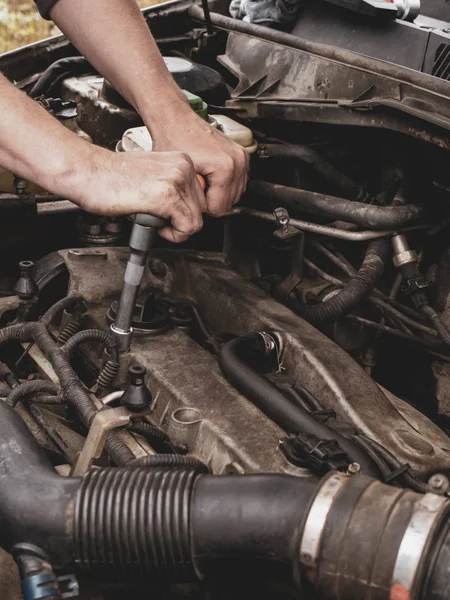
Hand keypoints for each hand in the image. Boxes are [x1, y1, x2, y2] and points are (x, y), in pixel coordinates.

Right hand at [74, 148, 205, 242]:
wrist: (88, 172)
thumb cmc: (110, 177)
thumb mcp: (152, 176)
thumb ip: (172, 187)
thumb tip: (185, 207)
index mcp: (181, 160)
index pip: (201, 197)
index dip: (184, 211)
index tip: (167, 214)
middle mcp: (183, 167)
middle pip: (201, 210)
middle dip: (181, 221)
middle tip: (158, 220)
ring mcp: (177, 180)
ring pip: (196, 221)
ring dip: (176, 229)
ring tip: (155, 222)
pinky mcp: (168, 197)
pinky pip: (187, 228)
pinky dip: (173, 235)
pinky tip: (154, 225)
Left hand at [151, 113, 248, 216]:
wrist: (176, 119)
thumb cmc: (173, 140)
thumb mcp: (179, 177)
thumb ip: (192, 200)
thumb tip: (198, 215)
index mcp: (226, 168)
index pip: (220, 208)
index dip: (202, 207)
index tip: (192, 196)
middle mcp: (237, 162)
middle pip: (229, 203)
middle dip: (211, 200)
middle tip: (195, 189)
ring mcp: (241, 158)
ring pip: (234, 194)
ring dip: (218, 193)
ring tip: (201, 182)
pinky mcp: (241, 156)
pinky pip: (237, 183)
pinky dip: (224, 184)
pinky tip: (209, 177)